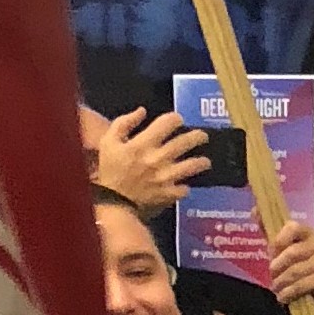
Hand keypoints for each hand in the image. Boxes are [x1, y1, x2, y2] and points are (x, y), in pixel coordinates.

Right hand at [89, 105, 208, 214]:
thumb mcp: (108, 142)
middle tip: (202, 137)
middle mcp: (158, 158)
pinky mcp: (168, 194)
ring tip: (204, 161)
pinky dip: (185, 187)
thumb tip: (142, 111)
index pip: (168, 123)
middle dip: (198, 136)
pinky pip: (184, 189)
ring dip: (202, 162)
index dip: (176, 118)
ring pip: (193, 165)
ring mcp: (166, 177)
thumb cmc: (109, 170)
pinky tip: (185, 184)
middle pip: (186, 142)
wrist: (110, 203)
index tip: (178, 121)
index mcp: (143, 144)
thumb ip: (123, 123)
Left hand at [266, 221, 313, 313]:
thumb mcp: (279, 247)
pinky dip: (289, 292)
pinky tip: (283, 296)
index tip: (270, 252)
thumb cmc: (295, 265)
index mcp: (307, 233)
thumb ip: (267, 229)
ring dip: (281, 282)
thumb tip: (255, 209)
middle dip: (277, 267)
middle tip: (271, 276)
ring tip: (276, 288)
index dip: (278, 240)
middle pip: (292, 252)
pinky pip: (302, 285)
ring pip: (295, 271)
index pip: (292, 227)